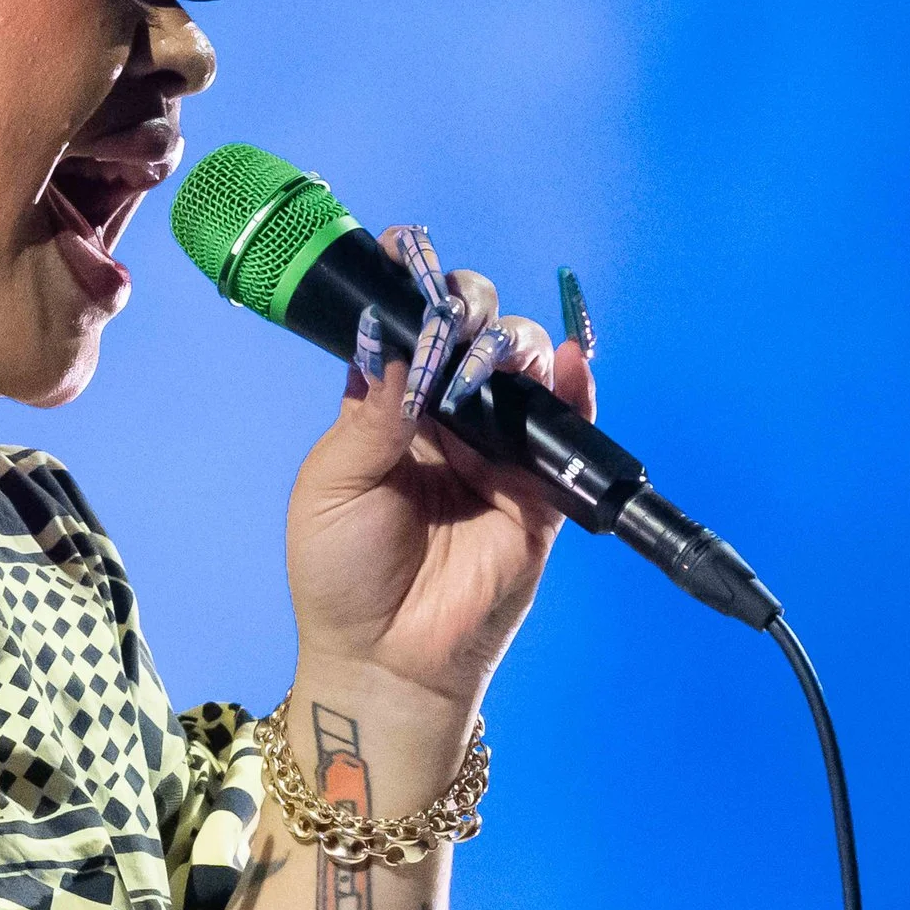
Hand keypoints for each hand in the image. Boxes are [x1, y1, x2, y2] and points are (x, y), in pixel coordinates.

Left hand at [282, 227, 597, 709]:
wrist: (385, 657)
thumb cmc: (341, 572)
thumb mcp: (333, 485)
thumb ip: (372, 414)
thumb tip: (404, 343)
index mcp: (388, 409)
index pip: (410, 332)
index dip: (412, 292)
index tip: (408, 251)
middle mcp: (445, 420)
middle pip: (472, 336)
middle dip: (469, 309)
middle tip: (454, 320)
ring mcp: (496, 452)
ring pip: (521, 370)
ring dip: (514, 344)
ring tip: (493, 355)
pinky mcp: (541, 491)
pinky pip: (569, 430)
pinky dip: (576, 389)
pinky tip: (570, 361)